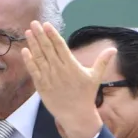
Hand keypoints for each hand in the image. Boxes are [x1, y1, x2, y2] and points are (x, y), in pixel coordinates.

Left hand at [22, 20, 112, 137]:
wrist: (75, 114)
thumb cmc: (85, 95)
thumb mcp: (95, 77)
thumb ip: (102, 62)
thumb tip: (113, 49)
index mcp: (71, 66)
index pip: (60, 46)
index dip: (52, 35)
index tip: (46, 25)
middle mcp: (59, 70)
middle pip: (47, 49)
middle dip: (40, 35)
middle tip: (34, 23)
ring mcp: (49, 78)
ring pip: (39, 58)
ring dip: (33, 44)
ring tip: (28, 32)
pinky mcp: (41, 86)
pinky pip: (33, 71)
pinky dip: (29, 60)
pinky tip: (24, 50)